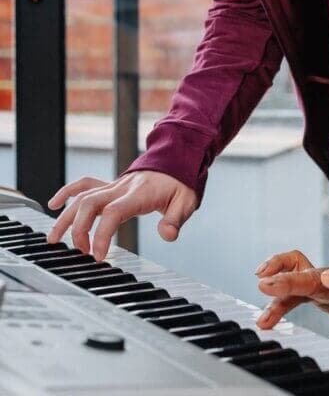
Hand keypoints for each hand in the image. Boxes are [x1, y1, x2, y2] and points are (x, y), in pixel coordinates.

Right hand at [47, 171, 197, 261]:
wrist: (179, 162)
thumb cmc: (181, 184)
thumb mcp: (187, 202)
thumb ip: (176, 219)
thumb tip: (167, 235)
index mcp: (139, 194)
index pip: (112, 212)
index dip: (101, 234)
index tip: (98, 255)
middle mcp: (122, 188)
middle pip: (89, 204)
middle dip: (78, 229)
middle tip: (80, 252)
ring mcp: (115, 185)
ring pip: (82, 197)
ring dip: (65, 217)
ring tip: (54, 240)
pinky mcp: (111, 185)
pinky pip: (86, 184)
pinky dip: (68, 192)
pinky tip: (54, 204)